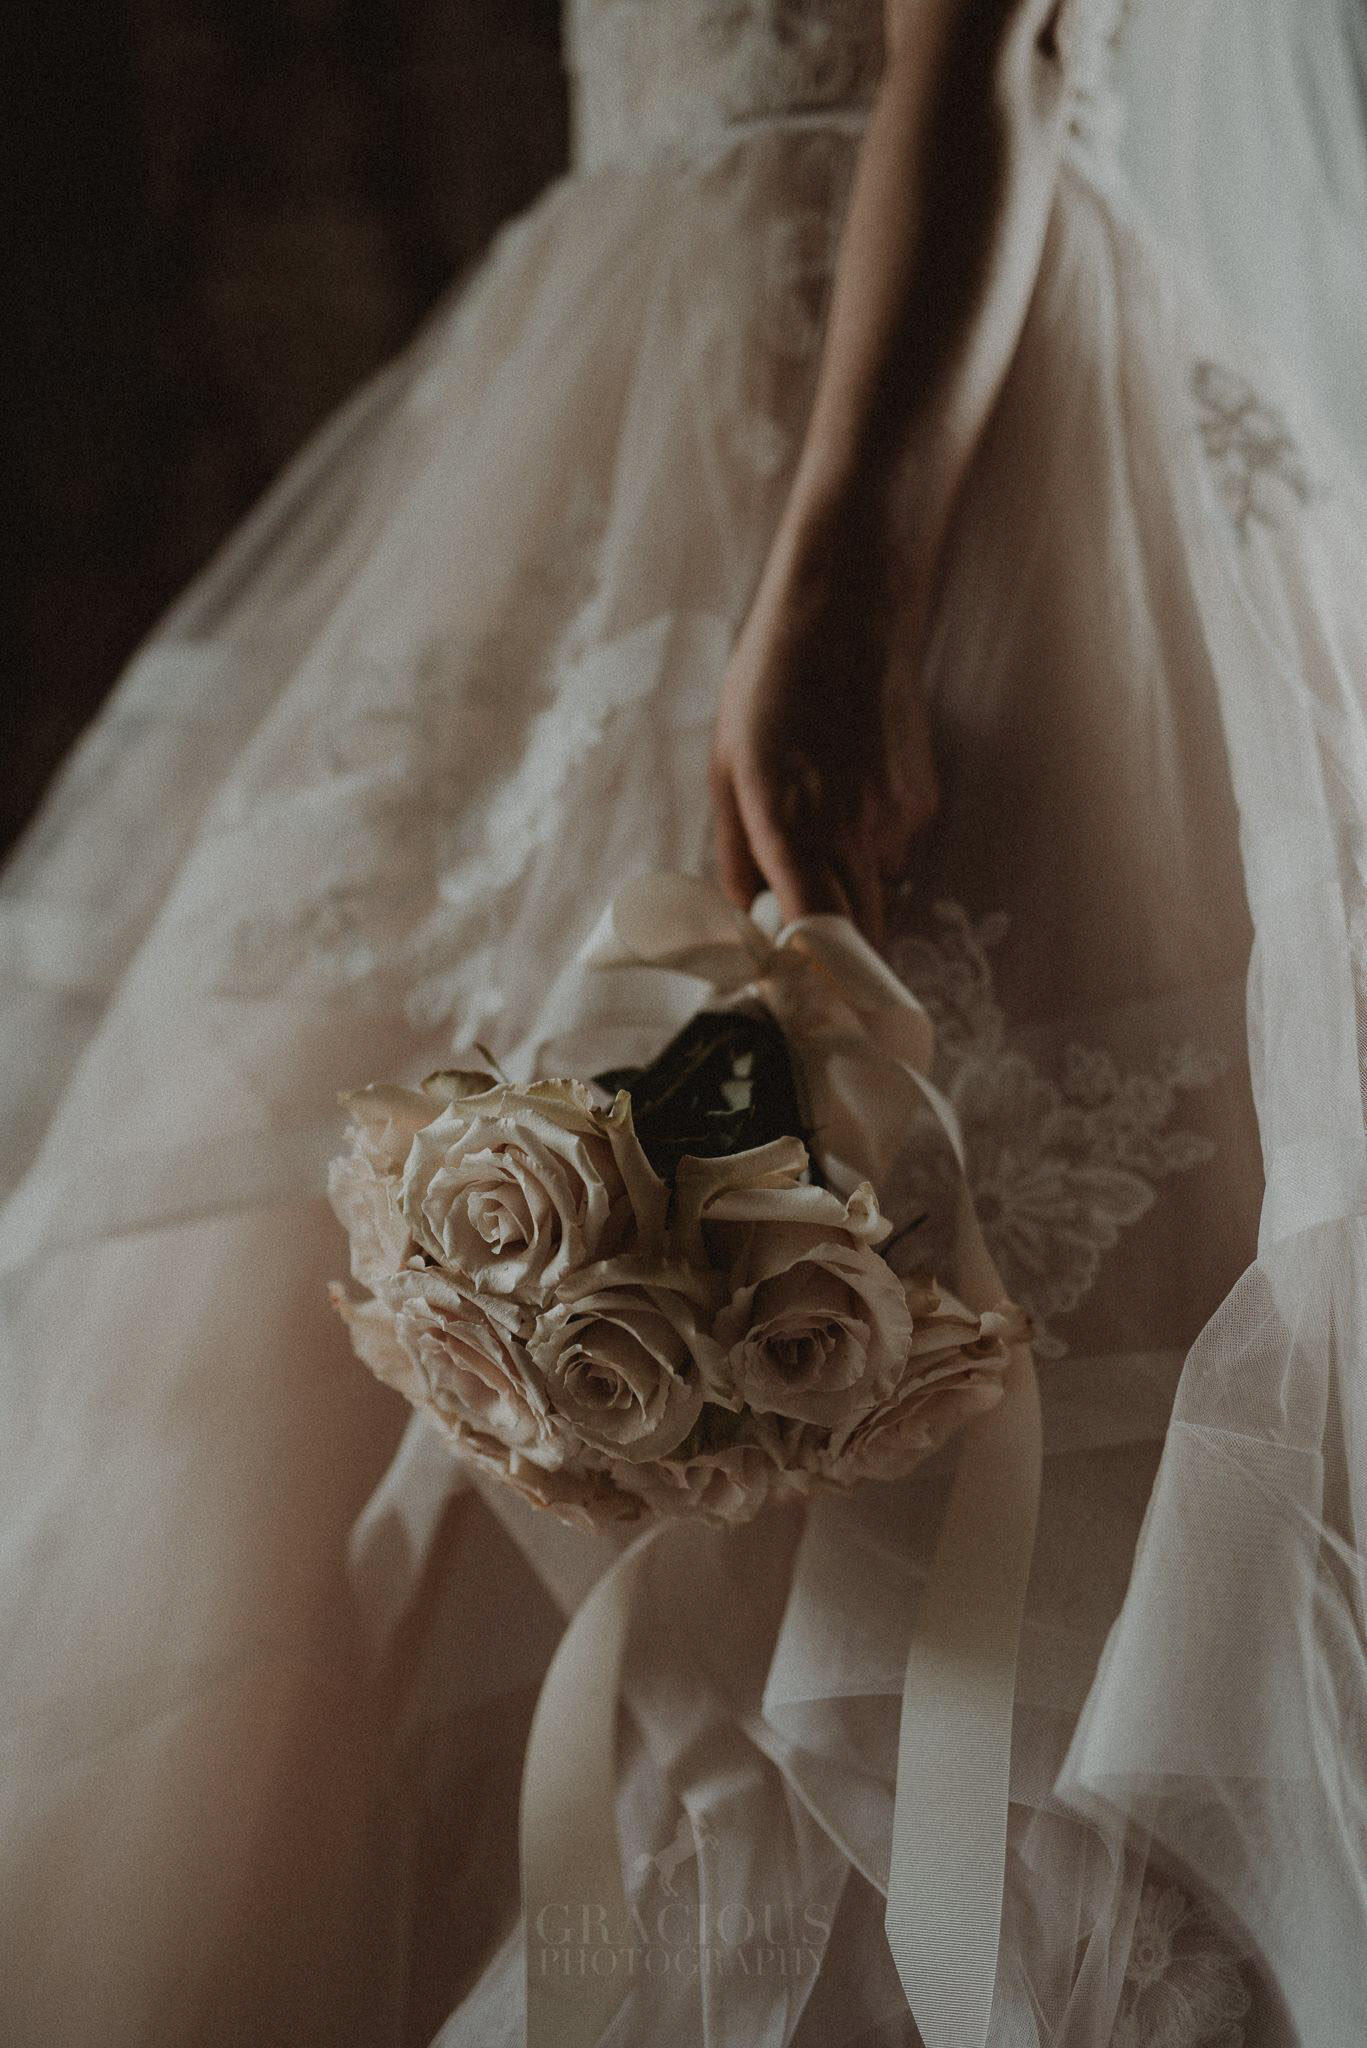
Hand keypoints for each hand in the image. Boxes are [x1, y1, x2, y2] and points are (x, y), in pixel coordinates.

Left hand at [709, 503, 939, 950]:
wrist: (847, 607)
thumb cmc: (768, 685)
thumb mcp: (725, 769)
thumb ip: (734, 854)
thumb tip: (742, 921)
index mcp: (791, 828)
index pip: (819, 939)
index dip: (822, 990)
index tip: (813, 1022)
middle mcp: (853, 833)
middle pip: (861, 940)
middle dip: (841, 970)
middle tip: (817, 986)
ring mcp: (898, 820)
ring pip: (880, 896)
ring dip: (853, 901)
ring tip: (820, 849)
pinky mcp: (924, 801)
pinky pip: (897, 854)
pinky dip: (871, 853)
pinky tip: (848, 801)